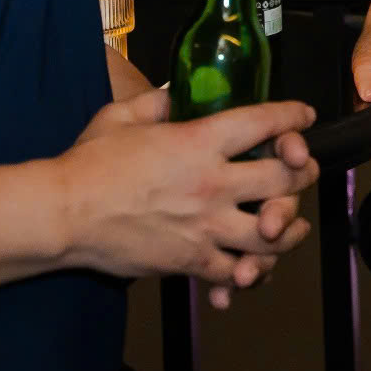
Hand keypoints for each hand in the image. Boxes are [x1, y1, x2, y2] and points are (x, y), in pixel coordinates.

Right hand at [58, 94, 315, 305]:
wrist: (65, 214)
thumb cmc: (90, 162)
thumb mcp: (123, 115)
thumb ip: (156, 101)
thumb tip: (172, 96)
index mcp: (200, 141)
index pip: (264, 123)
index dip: (292, 117)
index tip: (304, 116)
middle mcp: (213, 184)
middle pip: (283, 181)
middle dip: (303, 175)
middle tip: (305, 171)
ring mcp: (205, 227)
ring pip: (270, 236)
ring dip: (289, 230)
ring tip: (293, 225)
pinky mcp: (191, 262)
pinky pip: (234, 274)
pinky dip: (247, 274)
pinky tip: (251, 269)